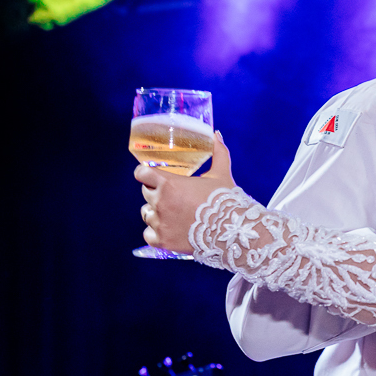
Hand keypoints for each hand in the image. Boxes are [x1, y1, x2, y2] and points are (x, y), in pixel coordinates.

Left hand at [136, 131, 236, 253]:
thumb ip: (218, 152)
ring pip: (146, 214)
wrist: (233, 232)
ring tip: (173, 213)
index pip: (142, 173)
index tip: (151, 174)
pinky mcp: (163, 241)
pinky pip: (149, 234)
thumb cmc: (226, 201)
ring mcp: (160, 223)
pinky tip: (169, 229)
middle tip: (172, 195)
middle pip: (146, 192)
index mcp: (169, 183)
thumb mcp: (221, 174)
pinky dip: (156, 233)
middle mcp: (160, 202)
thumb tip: (217, 134)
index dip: (145, 173)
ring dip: (155, 212)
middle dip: (156, 192)